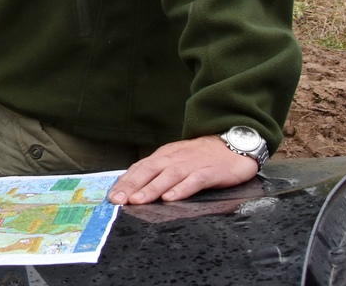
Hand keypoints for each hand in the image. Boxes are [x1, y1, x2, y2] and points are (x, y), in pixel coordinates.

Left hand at [107, 136, 258, 204]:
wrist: (232, 144)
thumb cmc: (202, 156)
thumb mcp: (176, 159)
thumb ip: (158, 171)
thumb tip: (135, 187)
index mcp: (164, 155)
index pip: (140, 168)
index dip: (126, 182)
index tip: (112, 196)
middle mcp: (175, 158)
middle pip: (149, 171)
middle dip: (132, 186)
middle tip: (118, 200)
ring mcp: (192, 164)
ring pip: (168, 176)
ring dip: (152, 189)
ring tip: (138, 201)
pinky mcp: (209, 172)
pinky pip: (194, 181)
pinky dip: (181, 189)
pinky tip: (171, 198)